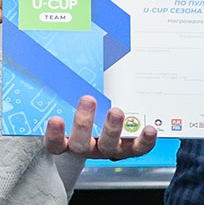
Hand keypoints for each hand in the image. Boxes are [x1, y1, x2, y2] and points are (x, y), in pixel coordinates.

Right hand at [45, 96, 160, 159]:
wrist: (97, 139)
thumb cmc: (81, 118)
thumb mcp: (69, 107)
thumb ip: (68, 90)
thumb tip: (67, 54)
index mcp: (66, 142)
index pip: (54, 144)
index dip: (54, 134)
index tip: (56, 119)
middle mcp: (85, 148)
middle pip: (80, 143)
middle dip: (84, 122)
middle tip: (88, 99)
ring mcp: (107, 150)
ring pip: (108, 145)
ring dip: (112, 128)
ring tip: (116, 111)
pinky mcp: (127, 150)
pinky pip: (137, 149)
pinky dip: (144, 141)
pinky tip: (149, 129)